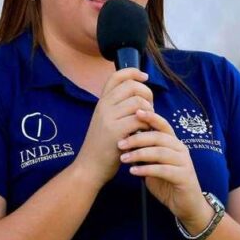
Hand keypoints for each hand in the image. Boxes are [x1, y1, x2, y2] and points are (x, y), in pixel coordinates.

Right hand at [74, 69, 152, 187]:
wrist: (89, 167)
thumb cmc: (104, 146)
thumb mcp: (107, 122)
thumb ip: (119, 108)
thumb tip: (142, 96)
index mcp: (102, 102)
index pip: (116, 76)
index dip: (133, 72)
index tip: (145, 76)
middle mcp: (104, 106)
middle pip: (132, 86)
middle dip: (147, 94)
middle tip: (150, 109)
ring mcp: (108, 118)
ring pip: (138, 102)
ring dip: (149, 111)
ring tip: (148, 122)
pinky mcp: (115, 132)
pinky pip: (139, 119)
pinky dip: (147, 125)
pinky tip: (145, 132)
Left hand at [119, 109, 211, 229]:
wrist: (186, 204)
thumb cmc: (168, 183)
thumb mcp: (154, 165)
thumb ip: (145, 154)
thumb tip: (126, 142)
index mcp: (174, 144)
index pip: (164, 125)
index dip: (151, 117)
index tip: (135, 113)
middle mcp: (181, 150)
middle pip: (160, 137)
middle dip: (138, 138)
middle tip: (120, 143)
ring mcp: (184, 163)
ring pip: (160, 152)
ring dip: (139, 154)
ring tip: (123, 158)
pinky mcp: (184, 177)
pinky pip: (163, 170)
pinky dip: (147, 169)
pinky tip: (133, 172)